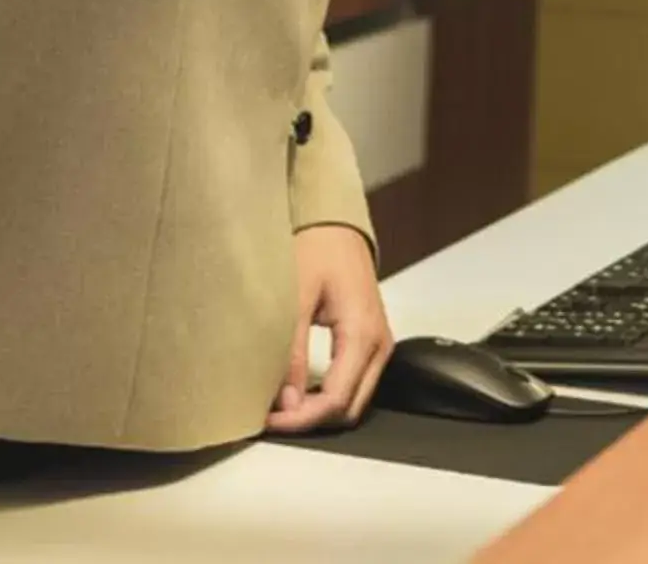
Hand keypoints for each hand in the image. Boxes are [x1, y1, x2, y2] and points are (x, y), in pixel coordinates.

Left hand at [266, 223, 389, 433]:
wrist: (337, 227)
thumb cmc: (318, 250)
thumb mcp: (296, 298)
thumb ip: (292, 353)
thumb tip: (286, 402)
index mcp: (363, 333)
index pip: (335, 400)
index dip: (300, 419)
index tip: (268, 420)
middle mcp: (379, 345)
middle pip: (348, 409)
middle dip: (309, 420)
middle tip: (270, 416)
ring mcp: (380, 345)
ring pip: (353, 401)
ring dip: (318, 411)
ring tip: (280, 406)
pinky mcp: (372, 343)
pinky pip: (355, 385)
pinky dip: (327, 396)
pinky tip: (299, 392)